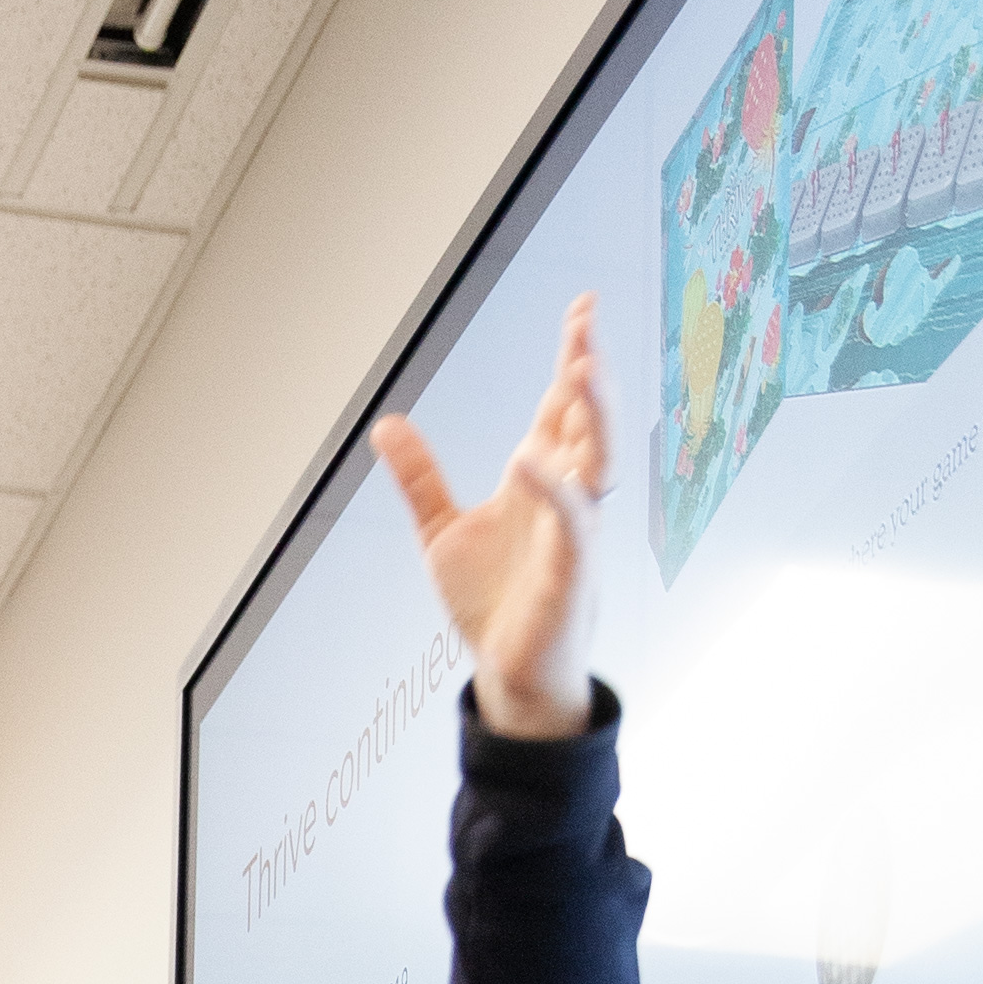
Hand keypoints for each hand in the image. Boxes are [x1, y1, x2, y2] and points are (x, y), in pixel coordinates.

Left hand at [374, 292, 605, 740]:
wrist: (510, 675)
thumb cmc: (492, 604)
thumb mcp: (442, 531)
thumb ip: (419, 477)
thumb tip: (384, 424)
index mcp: (540, 480)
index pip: (562, 406)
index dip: (573, 357)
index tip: (583, 308)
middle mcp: (567, 496)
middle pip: (588, 420)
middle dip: (589, 371)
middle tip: (587, 323)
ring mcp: (575, 531)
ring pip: (597, 460)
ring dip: (595, 414)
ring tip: (584, 366)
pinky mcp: (571, 571)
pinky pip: (571, 521)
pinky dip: (553, 489)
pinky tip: (529, 459)